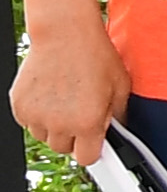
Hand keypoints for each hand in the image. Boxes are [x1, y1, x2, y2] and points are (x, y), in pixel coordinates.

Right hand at [11, 4, 123, 166]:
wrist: (65, 34)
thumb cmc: (95, 56)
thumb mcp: (121, 86)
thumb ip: (119, 115)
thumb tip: (118, 132)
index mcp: (87, 122)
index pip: (88, 158)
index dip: (93, 148)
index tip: (95, 140)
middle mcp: (59, 124)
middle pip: (64, 149)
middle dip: (74, 136)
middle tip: (81, 112)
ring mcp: (36, 116)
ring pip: (45, 137)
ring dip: (54, 126)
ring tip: (66, 100)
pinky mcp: (19, 106)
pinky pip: (29, 123)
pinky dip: (38, 115)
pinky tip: (51, 95)